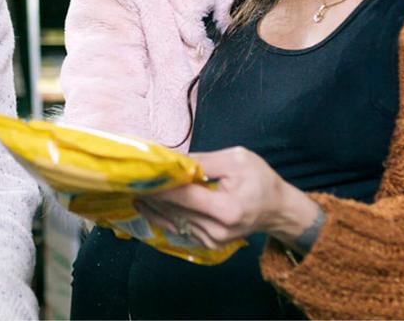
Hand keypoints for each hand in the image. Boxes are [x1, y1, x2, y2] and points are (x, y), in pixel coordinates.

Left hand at [133, 147, 318, 249]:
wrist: (277, 210)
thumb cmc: (260, 179)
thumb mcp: (236, 159)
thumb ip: (202, 162)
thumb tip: (171, 160)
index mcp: (227, 209)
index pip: (184, 195)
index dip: (160, 184)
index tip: (137, 174)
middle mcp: (216, 230)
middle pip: (173, 209)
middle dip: (150, 193)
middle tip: (127, 179)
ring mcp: (211, 240)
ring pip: (172, 219)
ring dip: (152, 203)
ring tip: (132, 188)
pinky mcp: (207, 244)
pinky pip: (179, 227)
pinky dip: (162, 214)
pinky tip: (148, 201)